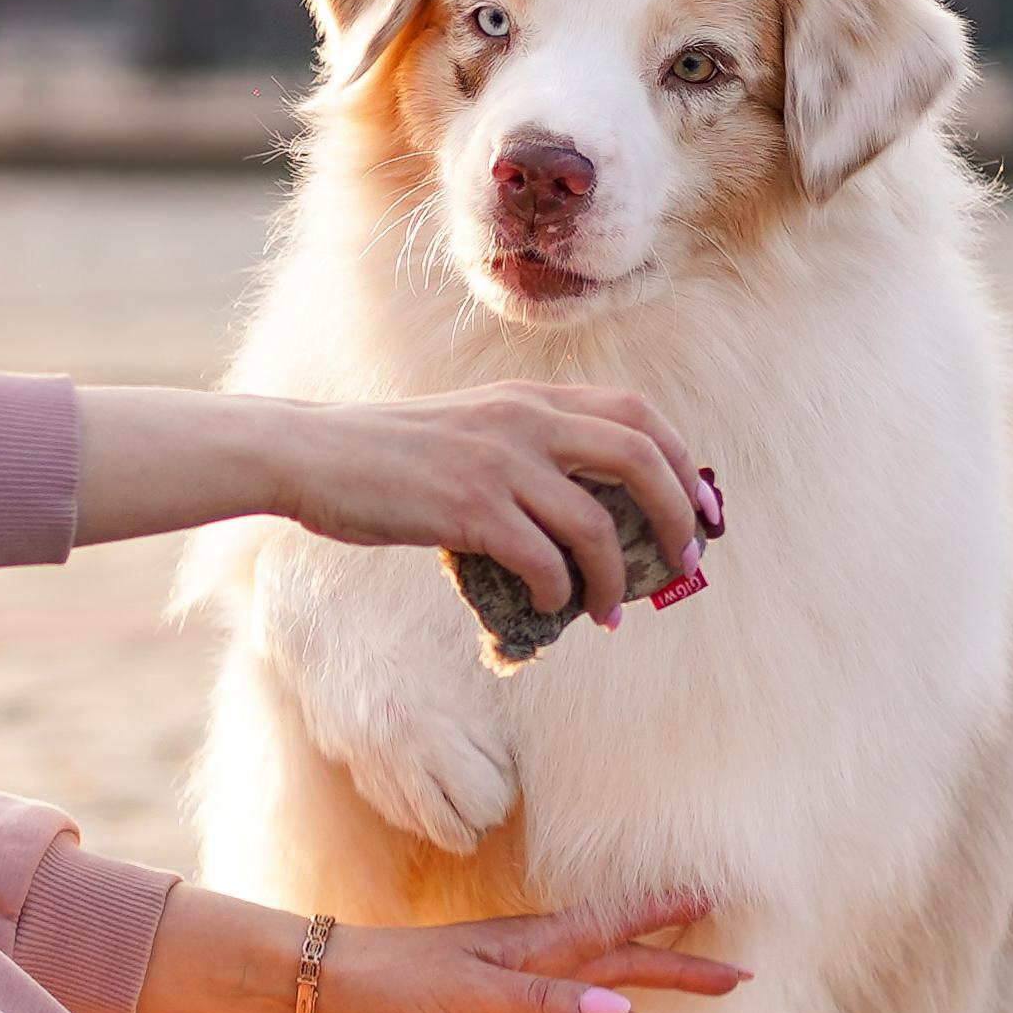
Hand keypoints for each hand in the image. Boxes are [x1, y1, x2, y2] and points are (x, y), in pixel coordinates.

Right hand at [272, 384, 713, 625]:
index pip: (638, 415)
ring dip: (614, 580)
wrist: (313, 455)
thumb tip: (583, 514)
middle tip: (682, 564)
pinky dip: (557, 594)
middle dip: (677, 517)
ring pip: (597, 525)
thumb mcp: (471, 430)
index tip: (700, 511)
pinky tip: (547, 609)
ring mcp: (499, 463)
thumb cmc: (387, 456)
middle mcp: (526, 420)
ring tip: (607, 613)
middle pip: (640, 459)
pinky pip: (543, 562)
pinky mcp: (468, 509)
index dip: (682, 464)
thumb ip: (526, 452)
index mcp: (532, 399)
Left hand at [314, 895, 747, 1012]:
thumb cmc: (399, 979)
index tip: (714, 900)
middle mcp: (534, 971)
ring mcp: (512, 1007)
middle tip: (735, 982)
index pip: (616, 925)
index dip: (664, 913)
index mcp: (536, 945)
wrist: (331, 997)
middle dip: (679, 976)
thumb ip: (548, 1003)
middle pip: (622, 973)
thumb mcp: (477, 992)